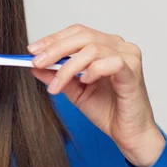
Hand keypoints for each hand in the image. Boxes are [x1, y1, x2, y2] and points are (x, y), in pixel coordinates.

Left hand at [29, 24, 165, 166]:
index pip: (77, 32)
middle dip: (55, 49)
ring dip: (68, 67)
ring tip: (57, 86)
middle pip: (82, 36)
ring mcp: (128, 56)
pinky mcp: (133, 71)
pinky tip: (85, 81)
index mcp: (105, 45)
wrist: (129, 134)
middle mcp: (118, 45)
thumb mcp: (74, 90)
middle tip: (37, 63)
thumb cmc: (108, 110)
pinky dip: (93, 70)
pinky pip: (111, 62)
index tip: (32, 50)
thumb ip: (57, 75)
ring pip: (91, 49)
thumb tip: (34, 66)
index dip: (53, 38)